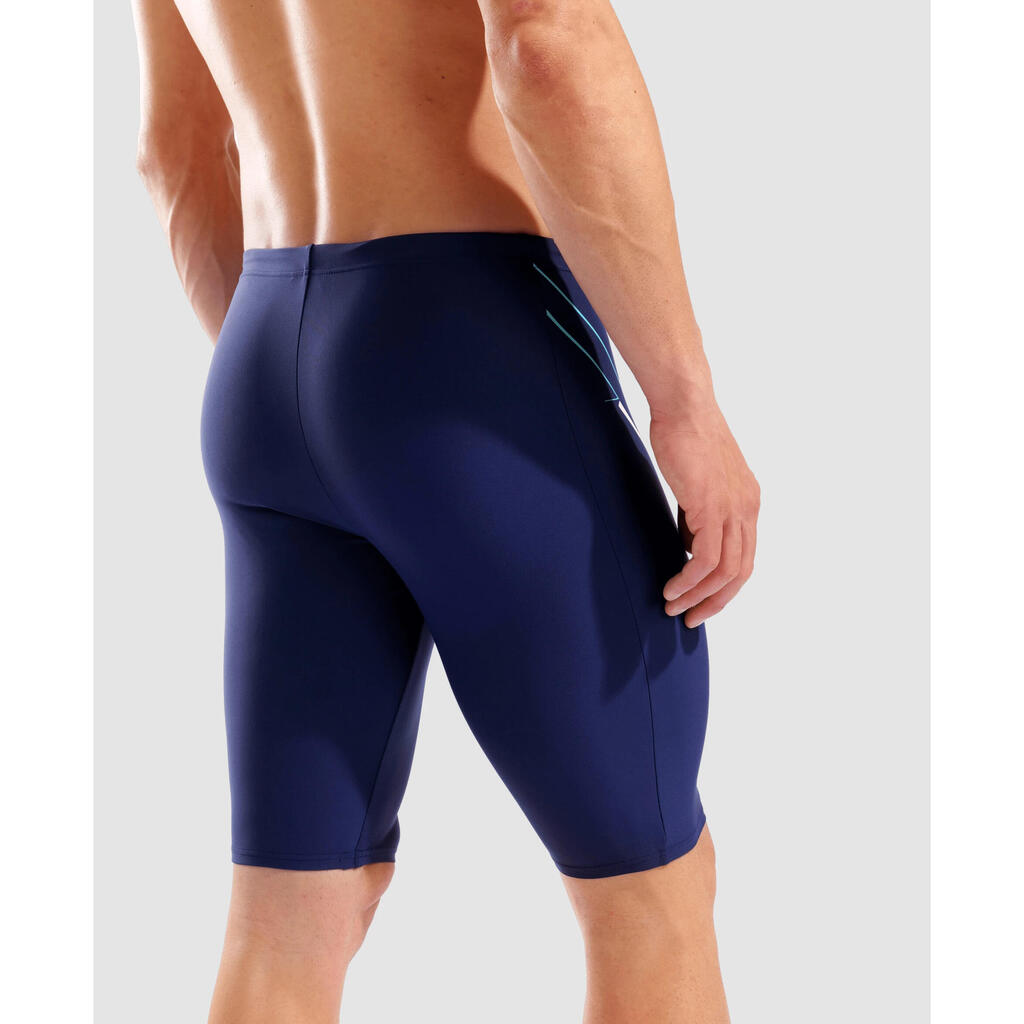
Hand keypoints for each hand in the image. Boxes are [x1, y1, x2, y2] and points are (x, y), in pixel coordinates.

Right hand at [650, 398, 759, 626]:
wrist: (685, 406)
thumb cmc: (684, 435)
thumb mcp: (697, 482)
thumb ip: (697, 515)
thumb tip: (688, 545)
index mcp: (748, 502)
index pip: (745, 557)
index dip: (725, 587)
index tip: (701, 602)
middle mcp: (747, 508)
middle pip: (740, 572)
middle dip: (715, 602)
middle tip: (690, 618)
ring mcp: (733, 508)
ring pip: (724, 571)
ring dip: (698, 595)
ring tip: (673, 606)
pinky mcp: (711, 507)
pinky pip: (705, 559)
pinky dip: (689, 579)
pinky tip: (672, 586)